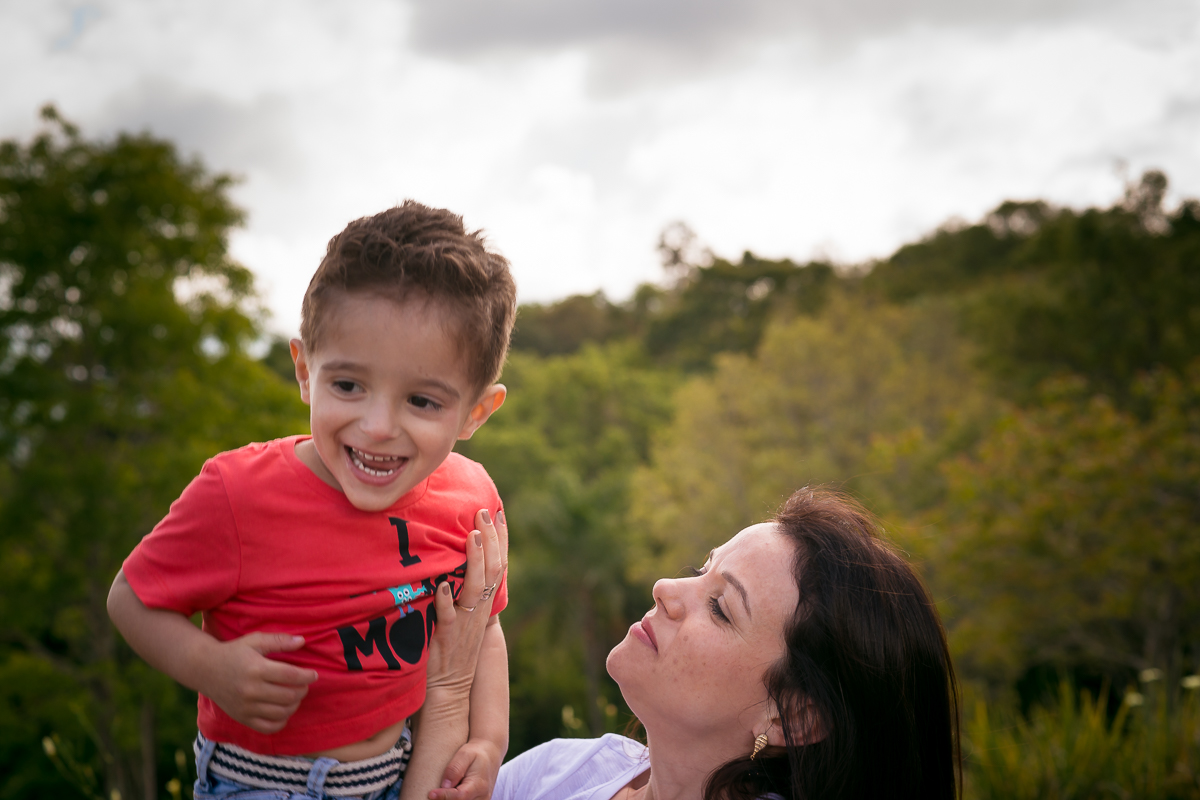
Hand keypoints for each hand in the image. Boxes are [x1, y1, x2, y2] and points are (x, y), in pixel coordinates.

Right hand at [196, 632, 318, 733]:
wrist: (205, 669)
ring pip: (281, 713)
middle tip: (304, 684)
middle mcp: (251, 690)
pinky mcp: (242, 718)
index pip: (291, 676)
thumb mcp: (255, 640)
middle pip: (289, 696)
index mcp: (257, 669)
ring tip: (294, 696)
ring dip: (294, 705)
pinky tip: (283, 710)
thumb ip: (279, 640)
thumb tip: (303, 641)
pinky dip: (281, 721)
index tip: (314, 674)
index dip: (307, 676)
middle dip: (303, 690)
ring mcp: (246, 707)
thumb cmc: (234, 652)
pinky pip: (268, 727)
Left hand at [424, 509, 507, 701]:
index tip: (498, 513)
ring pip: (475, 588)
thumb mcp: (466, 614)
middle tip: (483, 513)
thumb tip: (460, 559)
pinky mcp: (447, 637)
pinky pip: (448, 616)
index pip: (500, 565)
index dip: (501, 539)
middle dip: (490, 540)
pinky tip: (441, 583)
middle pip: (492, 570)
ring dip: (474, 561)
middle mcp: (480, 609)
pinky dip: (446, 600)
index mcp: (485, 602)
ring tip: (471, 536)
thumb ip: (466, 589)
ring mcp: (465, 622)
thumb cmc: (453, 647)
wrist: (450, 686)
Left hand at [430, 738, 501, 799]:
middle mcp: (483, 796)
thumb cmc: (476, 753)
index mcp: (480, 784)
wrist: (490, 755)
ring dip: (450, 799)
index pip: (460, 796)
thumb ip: (455, 769)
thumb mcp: (465, 754)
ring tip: (440, 792)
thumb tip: (444, 785)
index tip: (430, 794)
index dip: (444, 796)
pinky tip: (448, 794)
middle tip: (434, 793)